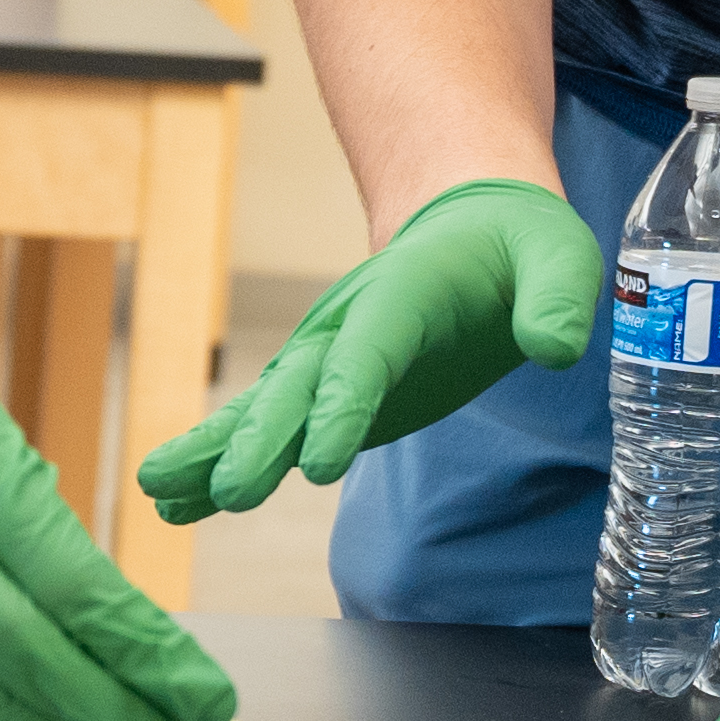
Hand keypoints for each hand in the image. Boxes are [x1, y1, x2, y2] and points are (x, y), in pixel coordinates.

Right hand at [137, 177, 601, 521]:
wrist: (471, 220)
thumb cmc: (520, 244)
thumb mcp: (559, 255)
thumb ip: (556, 297)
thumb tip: (549, 347)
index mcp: (403, 291)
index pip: (367, 354)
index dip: (341, 406)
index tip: (317, 464)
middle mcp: (350, 324)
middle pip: (298, 384)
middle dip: (260, 439)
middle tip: (228, 491)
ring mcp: (332, 357)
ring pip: (266, 404)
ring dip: (218, 448)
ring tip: (160, 493)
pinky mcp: (330, 391)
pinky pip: (269, 424)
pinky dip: (222, 456)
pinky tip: (177, 500)